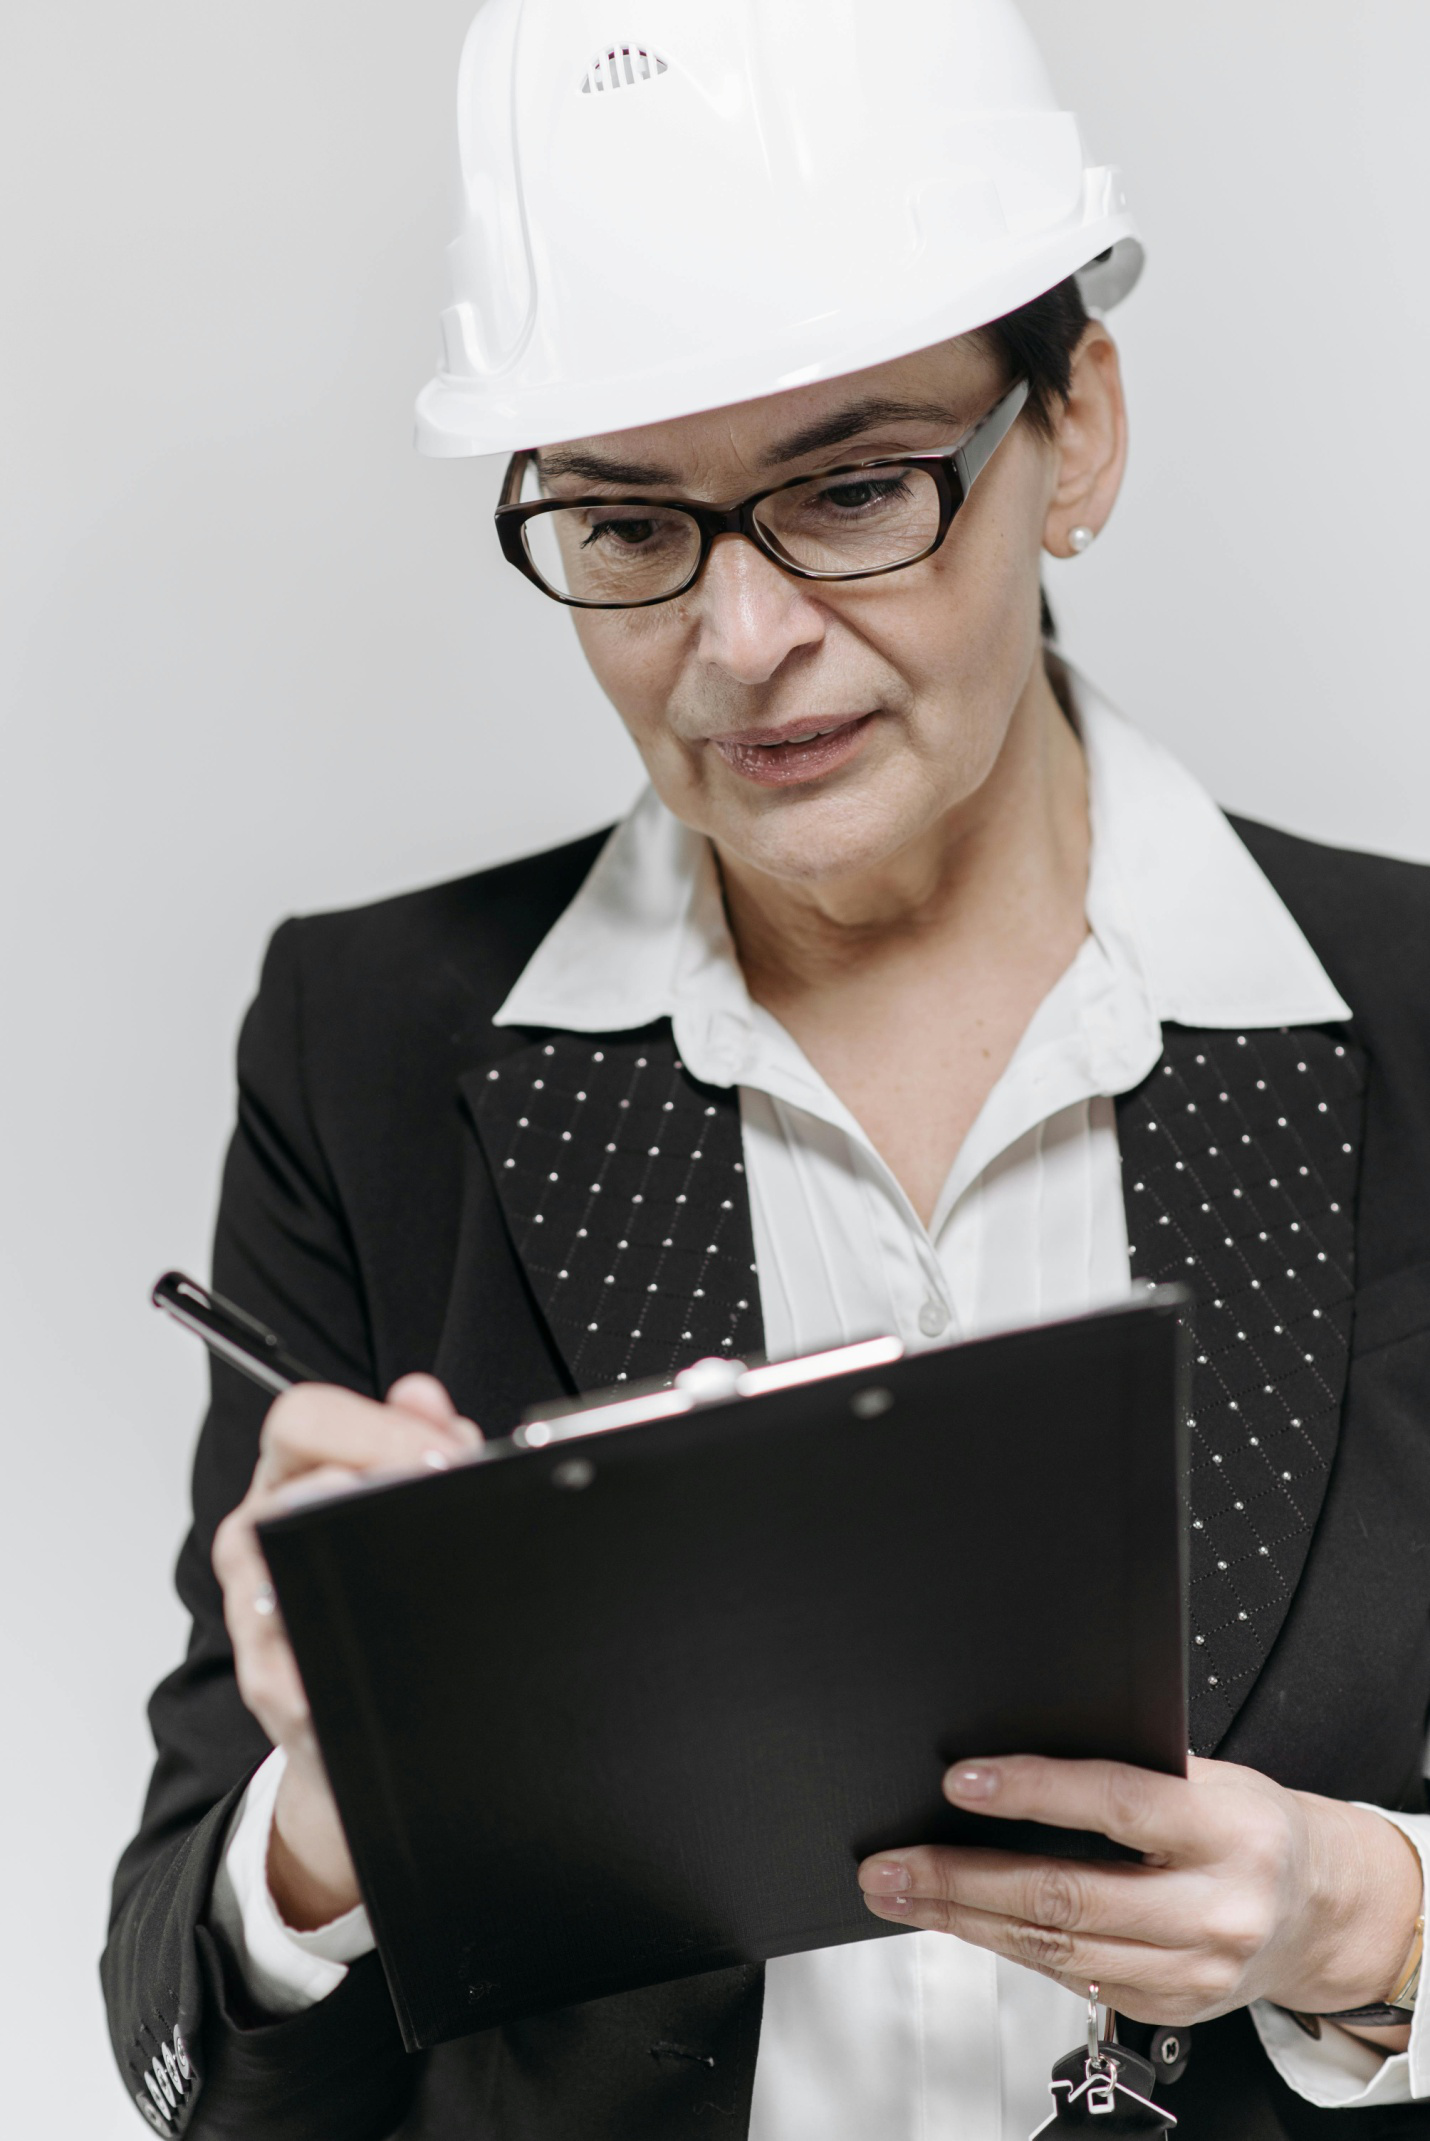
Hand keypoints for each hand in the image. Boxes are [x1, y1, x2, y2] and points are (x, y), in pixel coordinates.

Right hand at [212, 1375, 481, 1928]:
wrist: (342, 1724)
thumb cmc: (371, 1598)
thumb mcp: (395, 1506)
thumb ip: (420, 1445)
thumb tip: (425, 1397)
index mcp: (290, 1480)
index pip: (304, 1418)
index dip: (379, 1426)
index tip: (446, 1451)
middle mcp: (257, 1538)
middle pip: (293, 1479)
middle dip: (376, 1475)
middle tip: (441, 1486)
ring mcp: (255, 1612)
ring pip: (277, 1554)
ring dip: (346, 1545)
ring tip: (396, 1543)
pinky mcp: (271, 1686)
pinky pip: (295, 1660)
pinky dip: (338, 1647)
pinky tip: (378, 1642)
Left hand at [858, 1755, 1422, 2044]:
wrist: (1317, 1908)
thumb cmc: (1248, 1825)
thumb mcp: (1205, 1776)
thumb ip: (1125, 1771)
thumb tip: (1010, 1760)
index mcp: (1223, 1827)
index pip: (1113, 1804)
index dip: (1031, 1792)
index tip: (960, 1782)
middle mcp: (1213, 1906)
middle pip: (1066, 1897)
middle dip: (962, 1881)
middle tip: (893, 1864)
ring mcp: (1191, 1969)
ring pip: (1056, 1948)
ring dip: (965, 1921)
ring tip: (903, 1893)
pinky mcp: (1167, 2008)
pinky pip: (1070, 1976)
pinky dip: (1008, 1946)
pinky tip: (964, 1921)